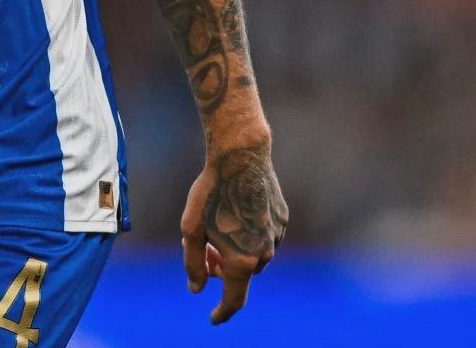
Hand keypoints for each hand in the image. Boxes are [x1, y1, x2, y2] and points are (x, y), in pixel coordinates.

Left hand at [180, 143, 287, 323]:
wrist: (241, 157)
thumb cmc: (211, 193)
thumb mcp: (192, 230)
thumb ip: (194, 264)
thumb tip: (197, 288)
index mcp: (242, 261)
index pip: (233, 300)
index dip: (222, 312)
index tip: (213, 318)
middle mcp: (264, 254)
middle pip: (241, 274)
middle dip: (222, 269)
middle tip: (206, 250)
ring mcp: (276, 236)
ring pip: (255, 255)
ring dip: (238, 251)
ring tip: (218, 227)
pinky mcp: (283, 219)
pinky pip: (265, 236)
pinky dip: (251, 235)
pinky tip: (237, 213)